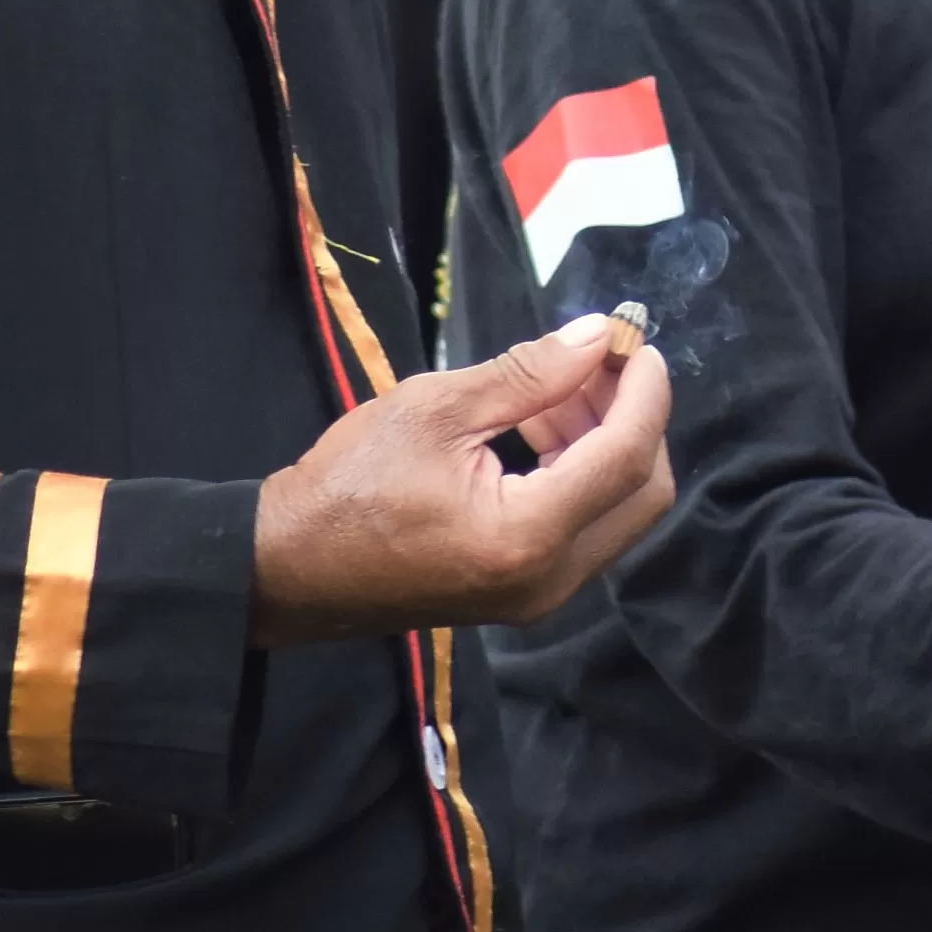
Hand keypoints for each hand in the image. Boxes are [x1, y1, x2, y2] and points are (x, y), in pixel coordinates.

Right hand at [250, 315, 676, 643]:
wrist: (286, 569)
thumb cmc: (348, 485)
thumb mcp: (434, 409)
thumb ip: (529, 374)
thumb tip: (597, 337)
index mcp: (528, 535)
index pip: (627, 458)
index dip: (644, 393)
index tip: (634, 340)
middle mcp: (550, 579)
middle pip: (643, 492)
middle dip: (634, 417)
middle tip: (598, 360)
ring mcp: (540, 595)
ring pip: (619, 510)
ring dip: (607, 441)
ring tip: (558, 386)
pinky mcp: (525, 592)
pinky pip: (585, 527)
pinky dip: (582, 472)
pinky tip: (544, 425)